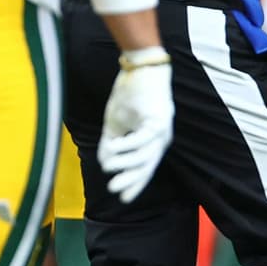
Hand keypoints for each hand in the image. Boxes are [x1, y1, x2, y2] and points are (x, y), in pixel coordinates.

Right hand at [99, 46, 173, 201]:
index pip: (146, 167)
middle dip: (131, 180)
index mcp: (153, 140)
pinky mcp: (159, 118)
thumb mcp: (115, 123)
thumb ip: (111, 144)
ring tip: (109, 167)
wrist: (140, 66)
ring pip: (145, 154)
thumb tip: (103, 164)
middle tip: (113, 190)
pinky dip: (127, 146)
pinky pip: (144, 138)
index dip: (135, 183)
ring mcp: (162, 128)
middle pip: (148, 165)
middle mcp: (161, 138)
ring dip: (125, 163)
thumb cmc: (129, 93)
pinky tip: (112, 149)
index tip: (123, 198)